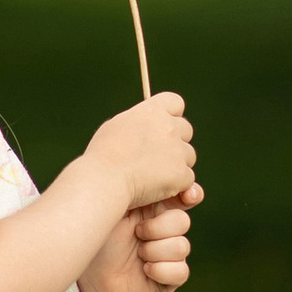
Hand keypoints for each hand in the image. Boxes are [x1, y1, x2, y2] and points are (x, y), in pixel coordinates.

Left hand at [77, 194, 197, 291]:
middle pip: (183, 221)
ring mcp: (167, 254)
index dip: (191, 195)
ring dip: (155, 250)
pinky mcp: (167, 278)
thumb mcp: (117, 206)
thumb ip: (141, 189)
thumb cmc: (98, 236)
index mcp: (155, 207)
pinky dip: (161, 270)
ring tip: (136, 253)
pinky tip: (144, 270)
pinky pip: (181, 271)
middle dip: (159, 227)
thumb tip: (166, 177)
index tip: (187, 195)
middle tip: (137, 231)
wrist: (87, 273)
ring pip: (182, 247)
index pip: (185, 196)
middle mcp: (164, 230)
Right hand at [83, 91, 195, 211]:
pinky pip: (187, 180)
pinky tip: (156, 189)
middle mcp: (169, 127)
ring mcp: (178, 150)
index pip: (175, 103)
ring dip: (176, 165)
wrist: (104, 179)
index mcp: (152, 111)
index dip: (172, 114)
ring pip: (188, 156)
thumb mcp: (117, 126)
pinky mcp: (182, 173)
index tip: (163, 125)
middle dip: (176, 142)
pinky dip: (176, 186)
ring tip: (152, 175)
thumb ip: (138, 122)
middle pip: (186, 130)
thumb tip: (147, 126)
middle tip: (157, 156)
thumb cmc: (103, 155)